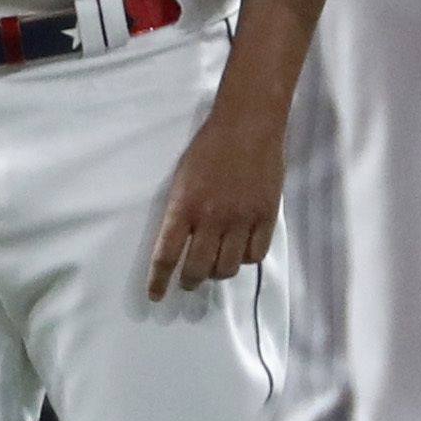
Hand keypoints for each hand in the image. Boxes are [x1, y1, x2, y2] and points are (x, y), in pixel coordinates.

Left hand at [145, 98, 284, 300]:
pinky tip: (241, 249)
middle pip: (198, 269)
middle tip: (189, 281)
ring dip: (218, 272)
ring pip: (228, 268)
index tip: (155, 295)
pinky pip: (255, 255)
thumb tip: (178, 242)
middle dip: (190, 281)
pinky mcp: (266, 217)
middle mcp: (211, 218)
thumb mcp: (182, 177)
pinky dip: (245, 258)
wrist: (248, 125)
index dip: (159, 281)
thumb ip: (180, 211)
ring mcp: (241, 219)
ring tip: (216, 264)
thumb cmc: (209, 146)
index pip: (167, 255)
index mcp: (184, 206)